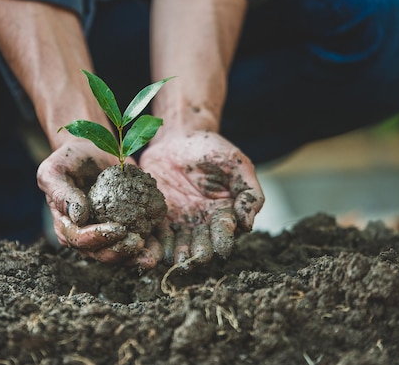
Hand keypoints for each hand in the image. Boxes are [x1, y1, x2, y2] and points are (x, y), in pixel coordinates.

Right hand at [37, 139, 145, 262]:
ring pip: (121, 253)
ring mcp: (107, 232)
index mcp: (67, 226)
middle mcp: (87, 234)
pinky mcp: (127, 225)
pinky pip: (138, 240)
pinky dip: (151, 245)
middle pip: (102, 252)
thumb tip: (78, 217)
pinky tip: (162, 245)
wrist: (92, 150)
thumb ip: (61, 194)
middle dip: (120, 252)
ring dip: (137, 258)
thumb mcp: (55, 171)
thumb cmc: (69, 160)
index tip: (118, 228)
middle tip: (138, 242)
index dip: (97, 238)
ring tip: (153, 256)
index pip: (79, 240)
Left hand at [139, 129, 263, 267]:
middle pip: (201, 243)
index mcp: (223, 212)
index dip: (223, 239)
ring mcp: (179, 222)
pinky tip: (150, 253)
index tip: (222, 249)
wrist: (177, 138)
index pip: (225, 230)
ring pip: (178, 244)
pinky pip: (156, 234)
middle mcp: (202, 223)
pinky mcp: (158, 218)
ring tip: (173, 260)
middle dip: (198, 253)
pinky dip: (154, 246)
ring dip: (176, 255)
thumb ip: (248, 192)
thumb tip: (248, 223)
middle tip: (195, 260)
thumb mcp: (235, 164)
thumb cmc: (210, 149)